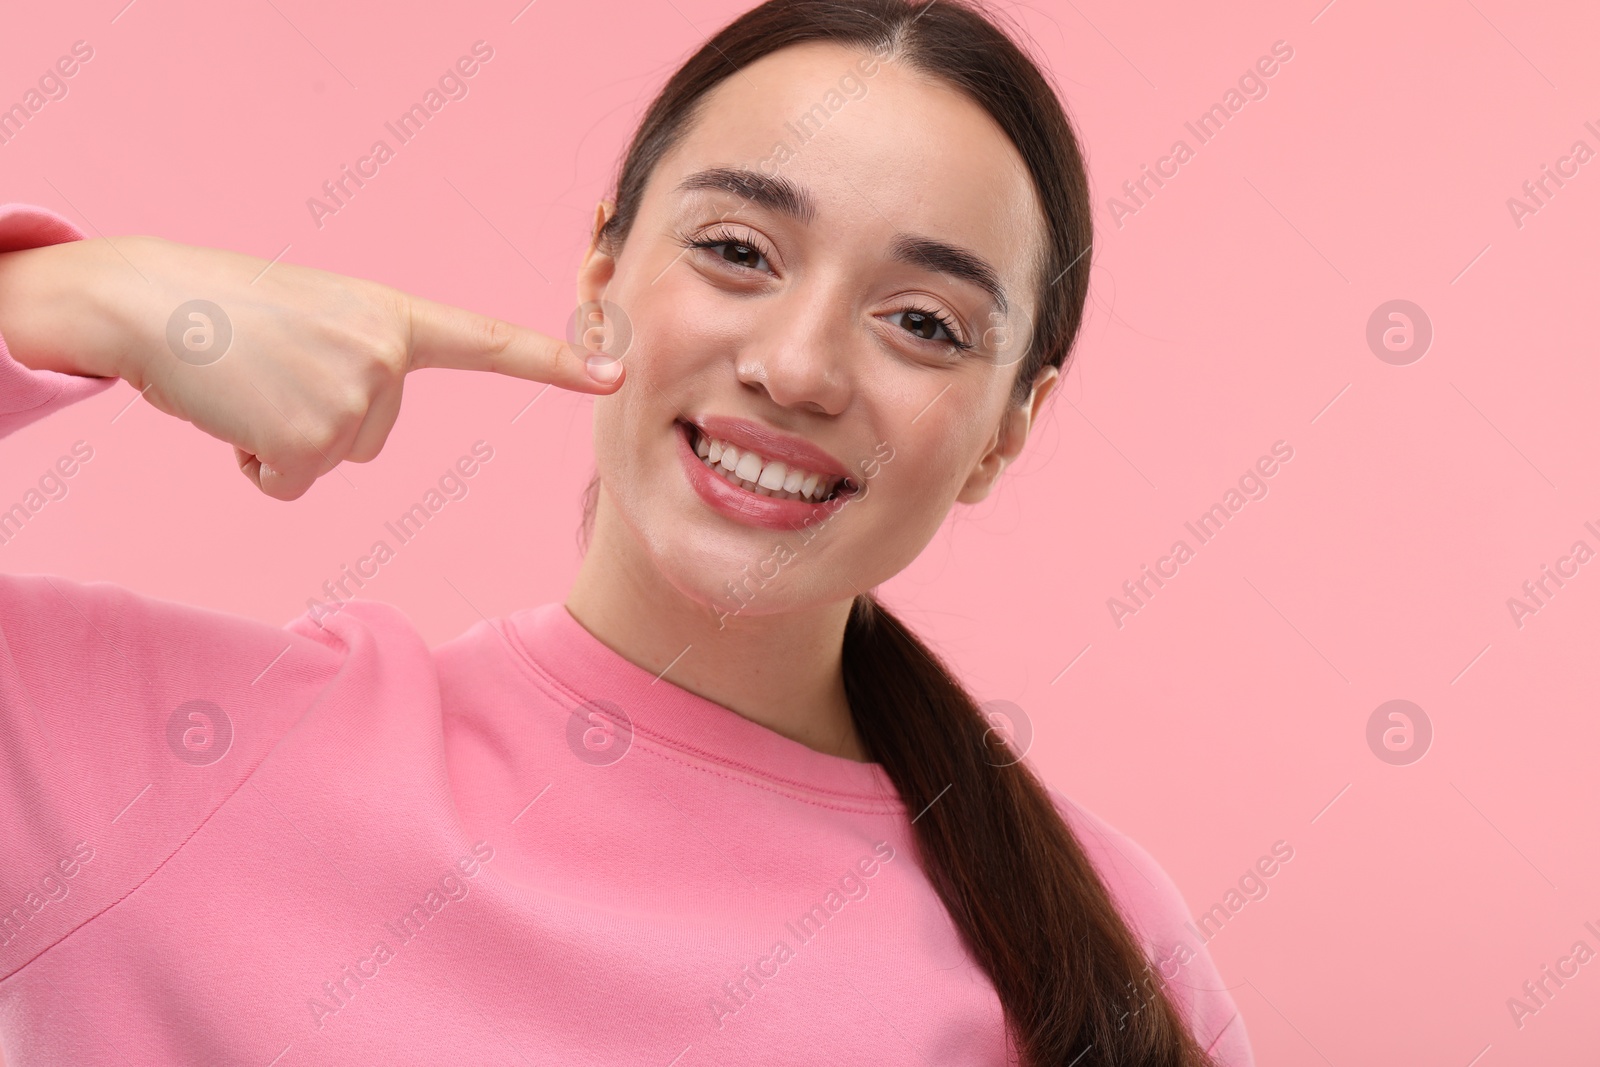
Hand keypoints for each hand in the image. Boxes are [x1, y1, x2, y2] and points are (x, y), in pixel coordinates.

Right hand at [2, 235, 624, 499]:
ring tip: (246, 381)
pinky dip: (254, 462)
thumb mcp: (315, 317)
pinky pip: (289, 483)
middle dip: (316, 418)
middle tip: (268, 366)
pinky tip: (229, 411)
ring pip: (331, 461)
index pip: (488, 342)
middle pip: (374, 435)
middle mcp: (386, 354)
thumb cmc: (222, 308)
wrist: (146, 300)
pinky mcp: (311, 437)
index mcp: (392, 315)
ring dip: (281, 438)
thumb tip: (350, 434)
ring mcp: (353, 396)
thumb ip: (361, 358)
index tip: (615, 373)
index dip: (555, 362)